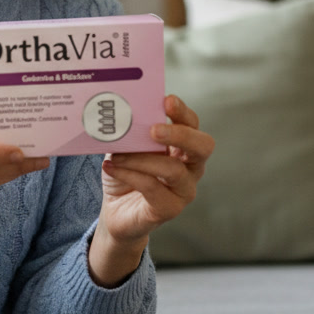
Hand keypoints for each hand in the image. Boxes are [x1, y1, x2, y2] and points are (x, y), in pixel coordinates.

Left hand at [87, 95, 213, 285]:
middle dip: (180, 134)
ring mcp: (184, 190)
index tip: (166, 100)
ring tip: (116, 155)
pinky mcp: (170, 209)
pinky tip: (110, 167)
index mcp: (183, 146)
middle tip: (153, 129)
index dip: (182, 111)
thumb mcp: (126, 148)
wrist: (116, 212)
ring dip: (142, 159)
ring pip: (174, 170)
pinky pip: (153, 188)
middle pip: (202, 146)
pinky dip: (130, 175)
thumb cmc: (126, 174)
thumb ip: (129, 133)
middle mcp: (191, 167)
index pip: (192, 124)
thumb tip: (119, 113)